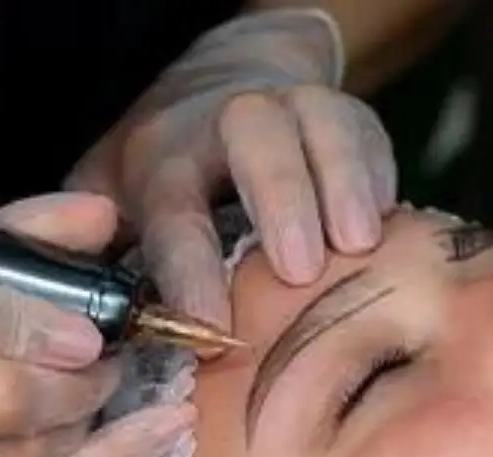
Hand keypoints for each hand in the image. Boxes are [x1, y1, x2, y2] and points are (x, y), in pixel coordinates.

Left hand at [66, 8, 396, 326]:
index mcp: (164, 158)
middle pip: (253, 136)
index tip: (212, 331)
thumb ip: (103, 261)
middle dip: (279, 198)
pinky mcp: (347, 116)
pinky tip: (389, 227)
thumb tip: (112, 335)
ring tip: (360, 243)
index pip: (174, 213)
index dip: (191, 272)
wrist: (221, 84)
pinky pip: (370, 136)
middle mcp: (227, 123)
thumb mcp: (110, 204)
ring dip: (343, 181)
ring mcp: (294, 109)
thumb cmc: (165, 170)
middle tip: (299, 268)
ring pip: (321, 122)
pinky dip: (380, 179)